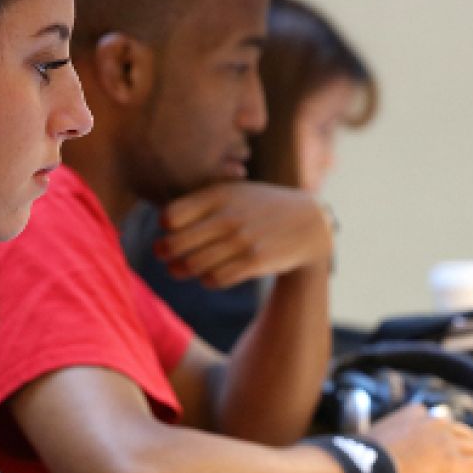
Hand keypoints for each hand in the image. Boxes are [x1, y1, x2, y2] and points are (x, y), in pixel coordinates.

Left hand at [155, 182, 331, 288]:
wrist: (309, 223)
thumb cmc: (261, 207)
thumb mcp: (234, 192)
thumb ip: (200, 202)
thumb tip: (162, 221)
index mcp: (218, 195)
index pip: (170, 216)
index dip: (165, 227)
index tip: (171, 230)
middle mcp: (228, 217)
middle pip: (175, 244)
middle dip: (164, 253)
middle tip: (165, 256)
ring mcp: (242, 240)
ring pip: (193, 265)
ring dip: (183, 270)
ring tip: (183, 268)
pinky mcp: (255, 262)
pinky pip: (216, 279)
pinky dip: (208, 280)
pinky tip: (210, 275)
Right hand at [367, 403, 472, 472]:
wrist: (367, 466)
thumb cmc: (366, 459)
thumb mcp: (380, 436)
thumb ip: (397, 437)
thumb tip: (398, 454)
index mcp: (417, 414)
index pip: (446, 424)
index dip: (456, 439)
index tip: (458, 449)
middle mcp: (436, 423)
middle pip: (468, 435)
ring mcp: (448, 442)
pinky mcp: (456, 462)